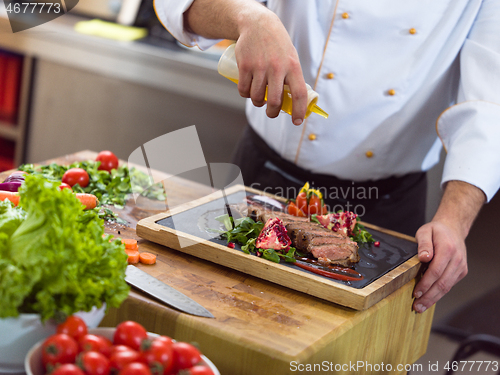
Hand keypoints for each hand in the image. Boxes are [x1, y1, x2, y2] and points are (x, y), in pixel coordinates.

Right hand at [235, 9, 307, 124]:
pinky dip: (245, 95)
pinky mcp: (245, 65)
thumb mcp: (291, 57)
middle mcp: (277, 67)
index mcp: (293, 66)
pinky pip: (243, 90)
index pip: (299, 94)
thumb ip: (293, 77)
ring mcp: (260, 66)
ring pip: (257, 97)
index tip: (296, 121)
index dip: (299, 110)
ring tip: (259, 99)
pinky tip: (247, 92)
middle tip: (271, 113)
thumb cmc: (277, 45)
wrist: (258, 24)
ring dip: (257, 103)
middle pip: (275, 101)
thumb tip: (295, 102)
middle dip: (272, 112)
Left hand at [412, 220, 467, 312]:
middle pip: (442, 283)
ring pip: (447, 287)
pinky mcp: (461, 272)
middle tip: (416, 306)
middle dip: (428, 296)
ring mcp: (460, 266)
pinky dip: (439, 294)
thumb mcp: (425, 231)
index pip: (436, 271)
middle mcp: (456, 259)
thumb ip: (423, 244)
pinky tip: (429, 299)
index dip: (425, 283)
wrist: (453, 229)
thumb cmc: (436, 231)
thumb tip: (423, 257)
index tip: (416, 292)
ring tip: (421, 307)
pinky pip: (449, 285)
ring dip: (433, 298)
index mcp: (447, 249)